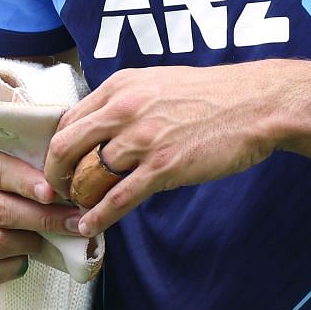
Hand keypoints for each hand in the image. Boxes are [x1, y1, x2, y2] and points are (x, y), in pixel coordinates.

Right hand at [0, 142, 84, 285]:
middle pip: (0, 210)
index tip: (53, 193)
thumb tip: (68, 176)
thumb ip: (34, 161)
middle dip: (42, 217)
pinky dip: (14, 266)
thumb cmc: (7, 179)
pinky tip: (26, 256)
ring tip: (48, 237)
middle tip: (74, 221)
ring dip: (30, 242)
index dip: (26, 182)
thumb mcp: (14, 160)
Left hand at [44, 61, 295, 234]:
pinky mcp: (163, 166)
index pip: (68, 119)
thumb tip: (101, 128)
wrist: (254, 104)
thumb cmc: (211, 94)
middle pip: (66, 147)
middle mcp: (124, 109)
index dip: (56, 148)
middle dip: (55, 175)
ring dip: (77, 198)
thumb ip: (125, 102)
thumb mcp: (157, 83)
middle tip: (58, 191)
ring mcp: (142, 139)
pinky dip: (98, 216)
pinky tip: (89, 226)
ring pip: (88, 176)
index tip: (59, 164)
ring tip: (75, 211)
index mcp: (120, 86)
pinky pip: (118, 198)